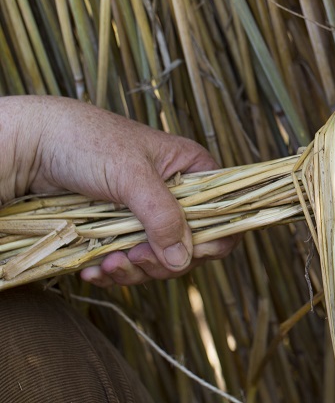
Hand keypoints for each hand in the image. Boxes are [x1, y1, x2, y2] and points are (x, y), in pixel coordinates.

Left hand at [0, 96, 238, 286]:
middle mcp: (176, 193)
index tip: (184, 255)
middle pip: (192, 244)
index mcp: (192, 170)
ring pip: (160, 258)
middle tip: (134, 259)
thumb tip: (183, 259)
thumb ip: (162, 215)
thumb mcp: (131, 176)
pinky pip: (130, 261)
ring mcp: (148, 213)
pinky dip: (114, 271)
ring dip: (134, 269)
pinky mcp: (121, 228)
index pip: (222, 213)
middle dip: (163, 261)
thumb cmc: (87, 142)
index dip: (211, 239)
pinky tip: (93, 270)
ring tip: (106, 264)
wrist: (32, 144)